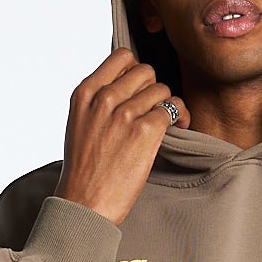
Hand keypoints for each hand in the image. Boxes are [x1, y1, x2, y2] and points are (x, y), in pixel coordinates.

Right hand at [55, 48, 190, 226]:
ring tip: (165, 123)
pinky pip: (173, 108)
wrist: (84, 203)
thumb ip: (99, 101)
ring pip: (162, 89)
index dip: (136, 71)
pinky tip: (178, 129)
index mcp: (85, 93)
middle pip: (145, 71)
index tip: (138, 90)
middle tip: (152, 111)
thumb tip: (127, 85)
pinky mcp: (145, 132)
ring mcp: (125, 114)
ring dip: (167, 104)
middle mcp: (104, 98)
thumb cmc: (84, 170)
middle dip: (153, 89)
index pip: (122, 57)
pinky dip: (181, 116)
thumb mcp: (80, 124)